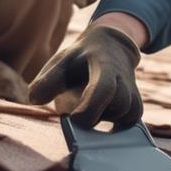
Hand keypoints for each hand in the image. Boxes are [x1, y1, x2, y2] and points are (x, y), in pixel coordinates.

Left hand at [28, 25, 142, 127]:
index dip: (91, 107)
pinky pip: (131, 120)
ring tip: (89, 108)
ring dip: (106, 118)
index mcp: (104, 65)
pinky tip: (100, 117)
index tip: (75, 119)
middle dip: (97, 114)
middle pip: (121, 105)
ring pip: (128, 115)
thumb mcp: (62, 61)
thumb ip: (47, 80)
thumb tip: (34, 100)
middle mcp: (124, 78)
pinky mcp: (136, 103)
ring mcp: (134, 91)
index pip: (104, 88)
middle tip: (77, 114)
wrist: (112, 45)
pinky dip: (116, 125)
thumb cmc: (81, 57)